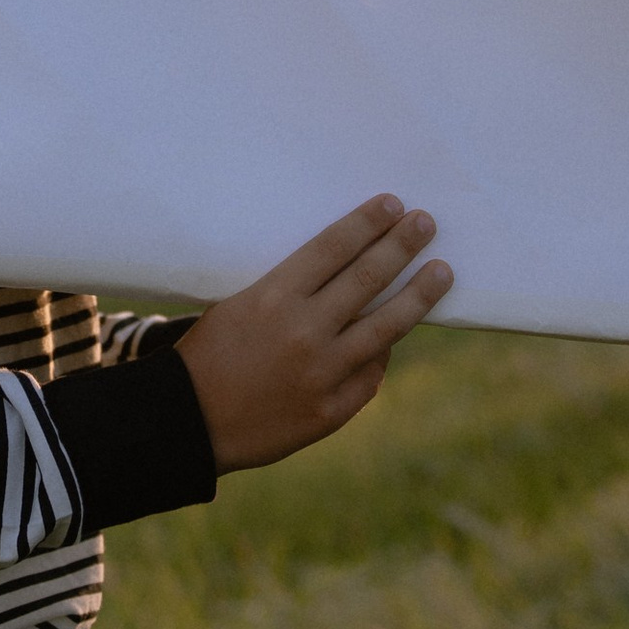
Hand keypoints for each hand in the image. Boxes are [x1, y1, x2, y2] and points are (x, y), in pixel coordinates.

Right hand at [177, 196, 448, 473]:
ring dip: (419, 295)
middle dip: (402, 245)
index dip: (368, 223)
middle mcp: (304, 331)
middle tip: (427, 223)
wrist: (186, 424)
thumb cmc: (206, 356)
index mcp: (274, 297)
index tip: (394, 204)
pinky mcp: (330, 411)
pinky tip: (394, 337)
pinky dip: (381, 354)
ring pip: (386, 327)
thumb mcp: (236, 306)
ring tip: (442, 272)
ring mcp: (321, 374)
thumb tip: (346, 273)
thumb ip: (289, 292)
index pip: (334, 247)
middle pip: (368, 278)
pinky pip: (370, 375)